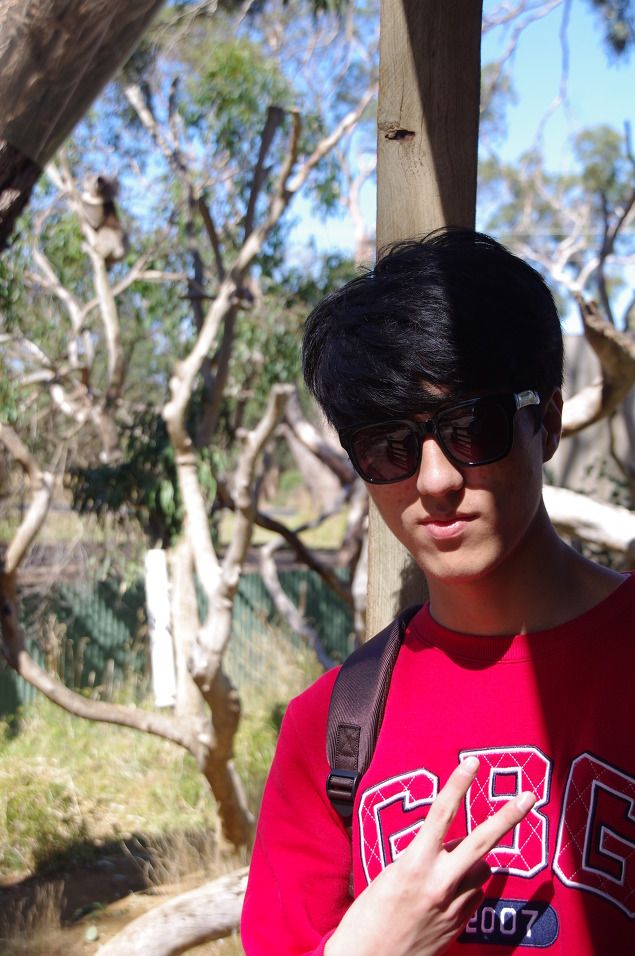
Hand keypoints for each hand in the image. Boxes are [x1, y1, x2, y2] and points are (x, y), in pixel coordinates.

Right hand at [324, 757, 535, 955]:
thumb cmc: (367, 919)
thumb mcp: (388, 877)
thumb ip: (419, 858)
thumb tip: (444, 849)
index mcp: (413, 865)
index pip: (441, 814)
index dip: (458, 785)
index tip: (473, 762)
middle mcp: (439, 884)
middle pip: (481, 841)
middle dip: (508, 817)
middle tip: (530, 796)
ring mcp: (454, 907)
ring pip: (480, 871)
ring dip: (470, 863)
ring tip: (441, 874)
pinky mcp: (460, 927)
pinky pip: (475, 895)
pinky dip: (467, 888)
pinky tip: (445, 897)